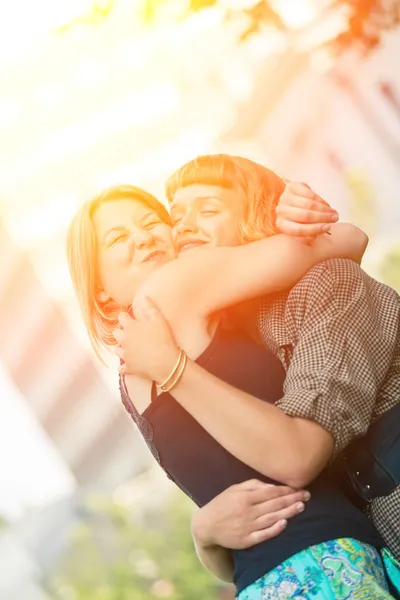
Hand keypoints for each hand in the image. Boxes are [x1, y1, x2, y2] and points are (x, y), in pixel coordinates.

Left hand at [114, 297, 179, 381]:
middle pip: (116, 333)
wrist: (167, 363)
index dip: (126, 316)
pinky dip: (125, 366)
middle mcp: (124, 341)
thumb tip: (143, 297)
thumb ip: (150, 307)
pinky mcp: (129, 368)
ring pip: (117, 349)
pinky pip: (122, 367)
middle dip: (121, 331)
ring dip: (122, 347)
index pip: (121, 317)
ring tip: (130, 347)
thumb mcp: (159, 319)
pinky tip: (130, 364)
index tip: (130, 317)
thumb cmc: (164, 339)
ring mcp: (125, 355)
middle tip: (131, 332)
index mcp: (130, 327)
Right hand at [191, 479, 309, 550]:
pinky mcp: (246, 540)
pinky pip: (263, 535)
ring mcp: (247, 526)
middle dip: (292, 499)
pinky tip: (285, 524)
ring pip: (272, 518)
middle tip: (307, 496)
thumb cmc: (222, 503)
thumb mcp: (234, 489)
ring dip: (288, 512)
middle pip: (274, 504)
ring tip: (301, 507)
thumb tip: (271, 485)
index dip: (286, 489)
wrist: (206, 526)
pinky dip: (275, 529)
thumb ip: (252, 484)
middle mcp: (247, 511)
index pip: (270, 492)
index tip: (298, 487)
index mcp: (245, 496)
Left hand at [276, 182, 337, 240]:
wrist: (289, 201)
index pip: (298, 229)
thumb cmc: (297, 219)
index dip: (315, 229)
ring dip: (325, 209)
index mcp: (281, 224)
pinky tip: (327, 206)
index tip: (328, 228)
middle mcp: (281, 210)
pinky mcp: (293, 186)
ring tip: (334, 213)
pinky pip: (311, 194)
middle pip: (305, 215)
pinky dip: (321, 201)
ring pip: (309, 204)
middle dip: (323, 218)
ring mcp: (285, 197)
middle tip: (335, 219)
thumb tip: (314, 237)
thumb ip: (307, 235)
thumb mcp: (300, 229)